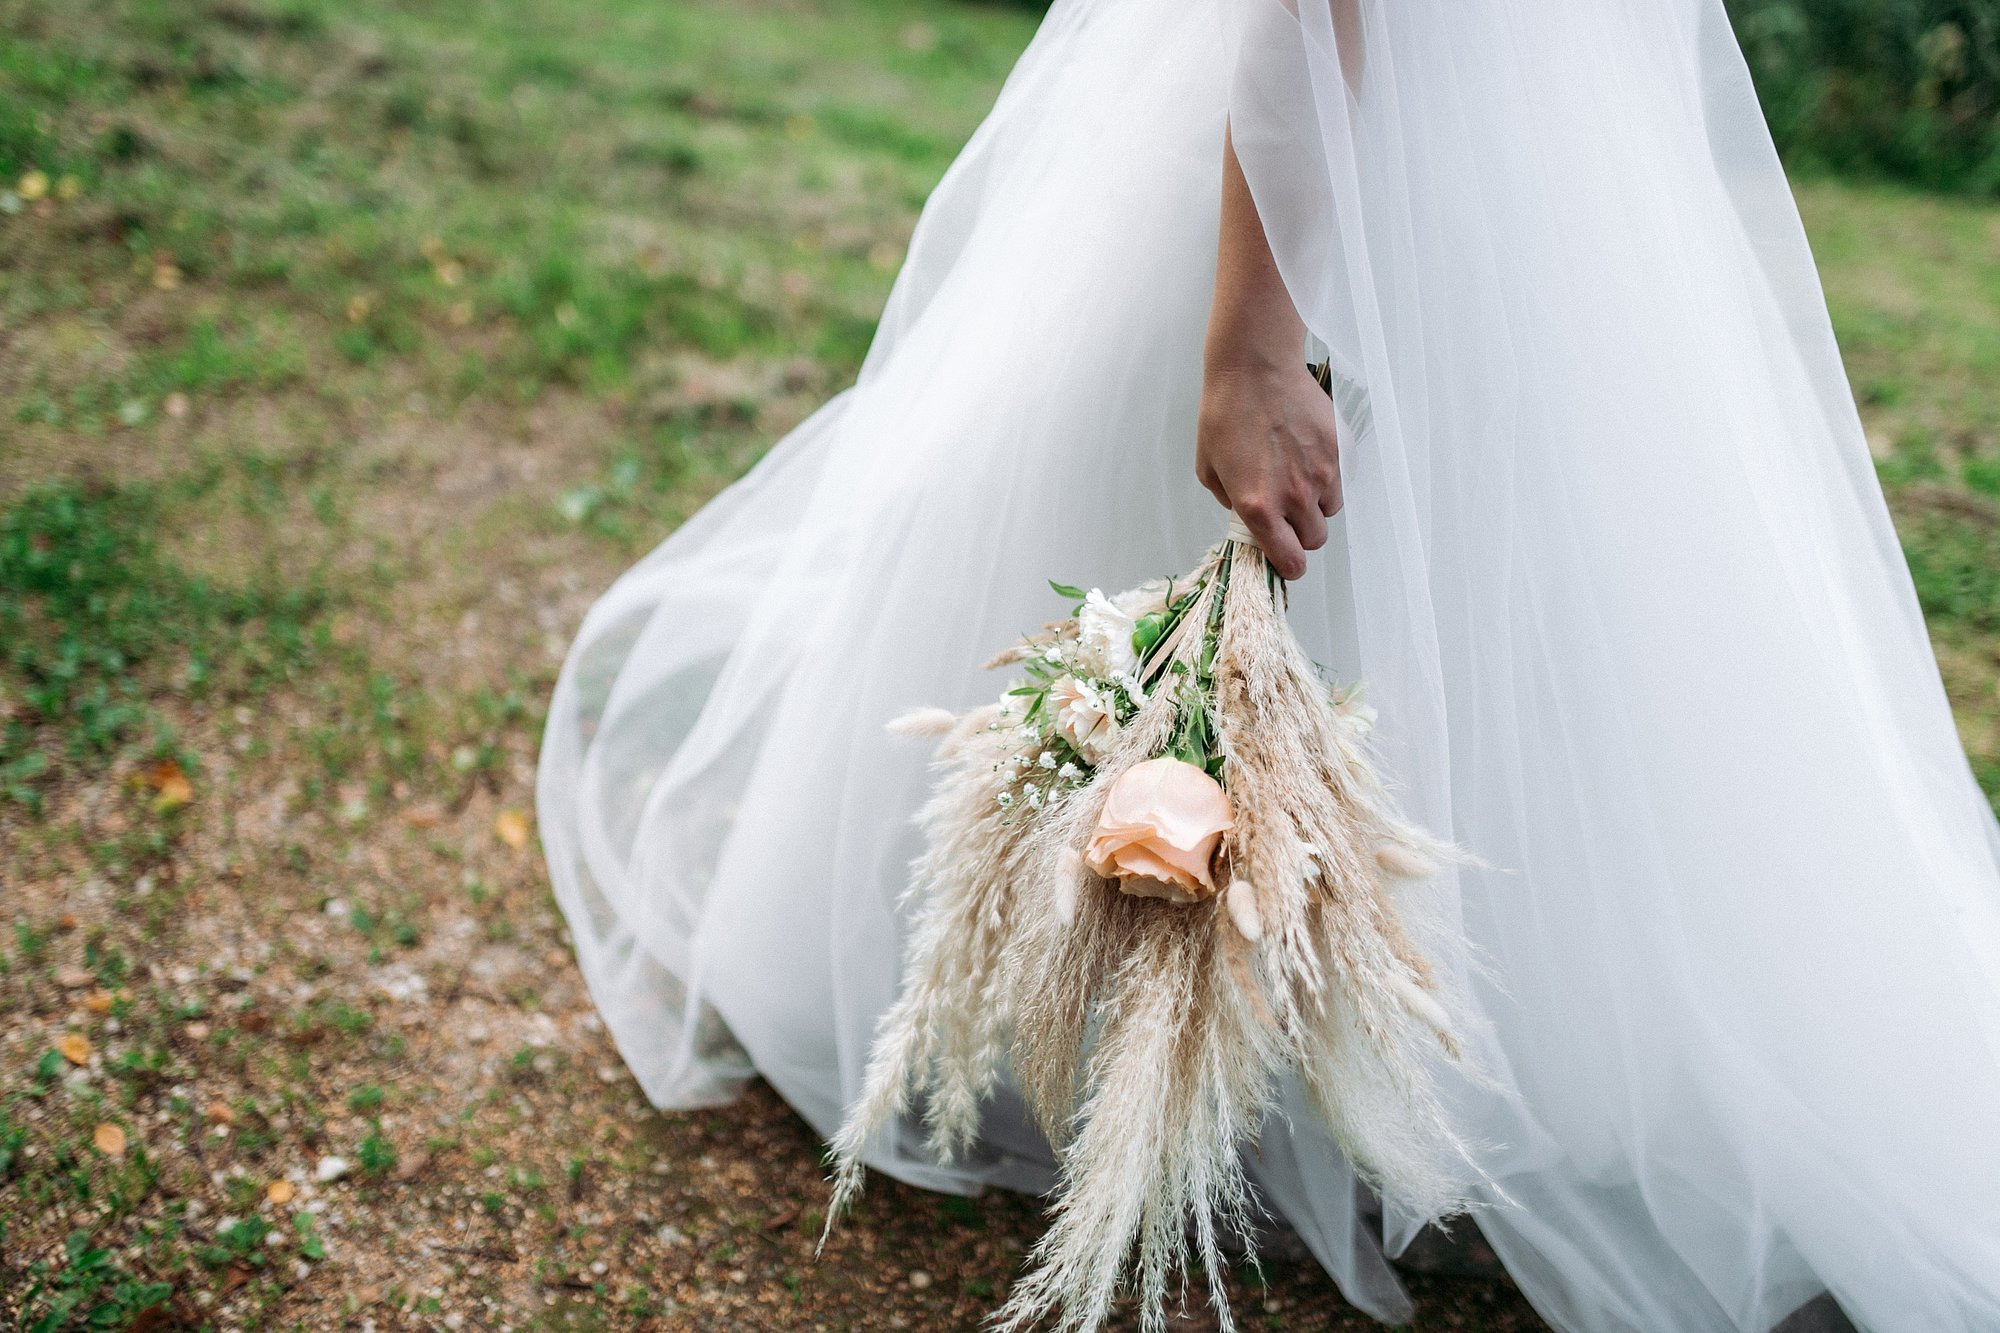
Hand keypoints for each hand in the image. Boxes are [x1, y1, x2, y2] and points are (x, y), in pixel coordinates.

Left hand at [1194, 360, 1341, 579]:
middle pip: (1315, 540)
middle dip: (1301, 532)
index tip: (1286, 559)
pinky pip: (1341, 479)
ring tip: (1295, 474)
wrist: (1255, 367)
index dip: (1289, 565)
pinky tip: (1307, 453)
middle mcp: (1295, 496)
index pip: (1291, 562)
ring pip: (1329, 510)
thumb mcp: (1208, 469)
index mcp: (1259, 508)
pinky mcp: (1340, 450)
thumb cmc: (1225, 414)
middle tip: (1286, 510)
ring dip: (1315, 503)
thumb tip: (1248, 516)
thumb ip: (1231, 503)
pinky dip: (1328, 475)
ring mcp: (1323, 473)